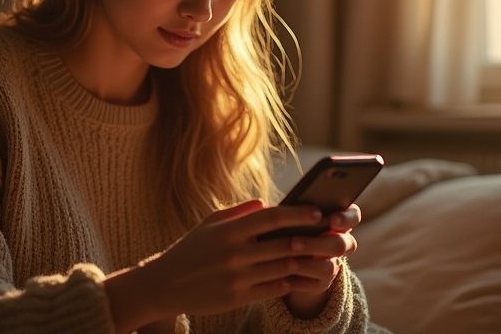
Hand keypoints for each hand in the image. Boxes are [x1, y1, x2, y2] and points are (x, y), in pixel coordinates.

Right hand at [105, 199, 351, 331]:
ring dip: (311, 261)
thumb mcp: (210, 224)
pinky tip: (308, 275)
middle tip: (336, 234)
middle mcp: (235, 252)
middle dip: (315, 238)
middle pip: (286, 243)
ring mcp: (238, 277)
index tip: (318, 211)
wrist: (164, 284)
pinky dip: (295, 281)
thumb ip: (239, 212)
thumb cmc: (190, 249)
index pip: (273, 217)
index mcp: (230, 230)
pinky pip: (276, 289)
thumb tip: (267, 203)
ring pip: (285, 267)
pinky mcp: (239, 298)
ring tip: (329, 256)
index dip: (299, 213)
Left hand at [281, 204, 360, 317]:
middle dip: (317, 244)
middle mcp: (341, 242)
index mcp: (338, 220)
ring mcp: (333, 263)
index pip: (353, 216)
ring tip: (288, 262)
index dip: (346, 219)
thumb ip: (287, 211)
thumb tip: (262, 202)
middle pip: (341, 244)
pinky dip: (299, 282)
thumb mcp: (290, 217)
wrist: (287, 258)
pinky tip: (284, 279)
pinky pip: (316, 285)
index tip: (332, 219)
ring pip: (330, 267)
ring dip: (308, 265)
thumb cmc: (288, 227)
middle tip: (294, 242)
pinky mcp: (322, 283)